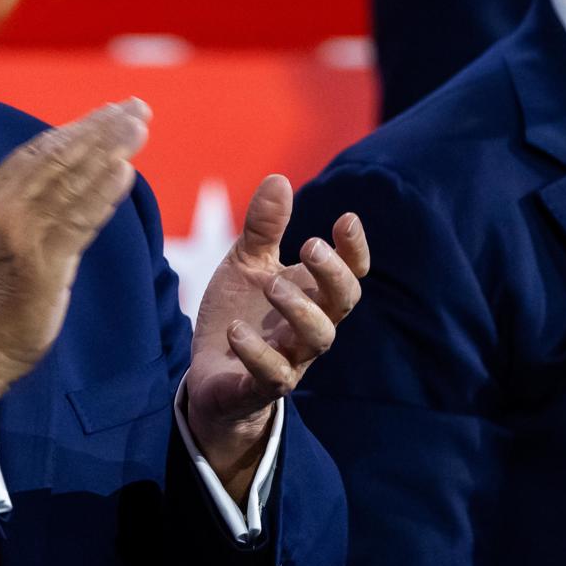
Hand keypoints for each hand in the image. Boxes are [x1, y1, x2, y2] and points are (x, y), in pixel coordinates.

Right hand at [0, 100, 150, 427]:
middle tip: (138, 108)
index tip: (114, 110)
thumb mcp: (1, 229)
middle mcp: (1, 207)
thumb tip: (78, 163)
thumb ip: (31, 197)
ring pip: (73, 182)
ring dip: (111, 151)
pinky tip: (126, 173)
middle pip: (60, 157)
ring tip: (139, 129)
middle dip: (103, 129)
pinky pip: (80, 221)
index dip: (81, 126)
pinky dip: (105, 194)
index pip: (41, 149)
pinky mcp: (43, 265)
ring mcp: (21, 235)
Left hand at [184, 175, 369, 494]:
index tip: (345, 218)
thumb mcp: (246, 263)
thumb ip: (263, 227)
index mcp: (311, 295)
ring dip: (300, 309)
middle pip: (341, 305)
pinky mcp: (259, 387)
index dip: (354, 249)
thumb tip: (279, 178)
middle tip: (309, 245)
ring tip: (272, 285)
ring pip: (317, 340)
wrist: (210, 375)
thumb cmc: (240, 313)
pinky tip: (237, 330)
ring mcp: (289, 359)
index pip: (349, 273)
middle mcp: (309, 327)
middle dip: (332, 274)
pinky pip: (272, 376)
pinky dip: (257, 353)